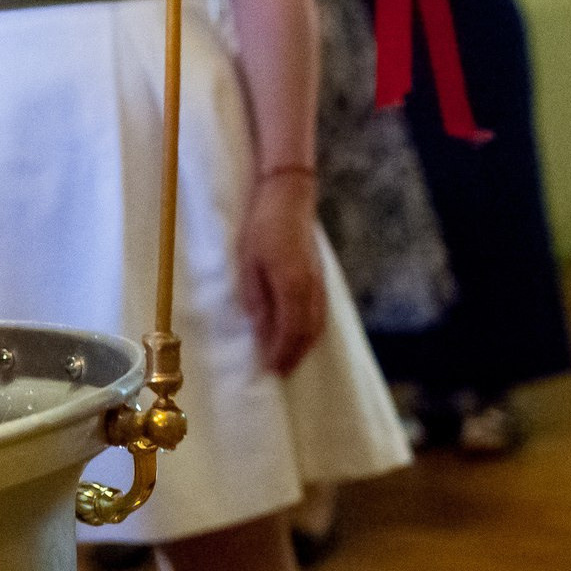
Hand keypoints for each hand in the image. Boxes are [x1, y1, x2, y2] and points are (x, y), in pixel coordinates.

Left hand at [238, 170, 327, 376]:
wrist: (288, 196)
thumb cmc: (262, 227)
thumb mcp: (249, 263)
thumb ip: (258, 300)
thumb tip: (262, 333)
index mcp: (293, 285)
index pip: (290, 331)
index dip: (281, 353)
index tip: (268, 370)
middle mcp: (312, 288)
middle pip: (308, 333)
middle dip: (293, 356)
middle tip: (278, 374)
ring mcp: (320, 282)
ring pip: (318, 324)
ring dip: (303, 346)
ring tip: (288, 361)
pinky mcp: (321, 277)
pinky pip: (320, 313)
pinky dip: (311, 331)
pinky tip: (300, 336)